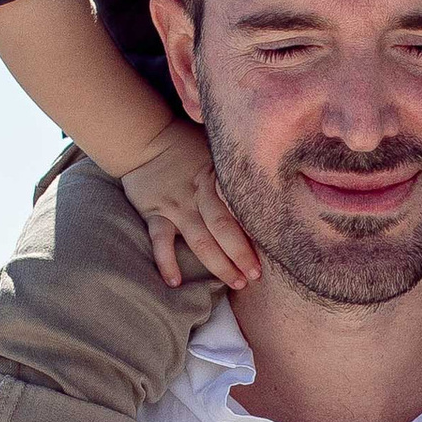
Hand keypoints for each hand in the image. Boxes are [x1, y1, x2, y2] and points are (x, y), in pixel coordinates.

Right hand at [117, 123, 260, 295]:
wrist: (145, 138)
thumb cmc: (187, 145)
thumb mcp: (216, 149)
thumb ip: (237, 168)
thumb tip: (274, 179)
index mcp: (217, 177)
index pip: (240, 205)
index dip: (257, 228)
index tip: (276, 247)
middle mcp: (198, 194)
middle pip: (224, 227)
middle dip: (242, 253)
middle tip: (257, 274)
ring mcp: (176, 205)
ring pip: (200, 240)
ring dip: (219, 264)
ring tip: (237, 283)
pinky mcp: (154, 213)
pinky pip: (160, 241)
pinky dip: (167, 262)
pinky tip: (176, 283)